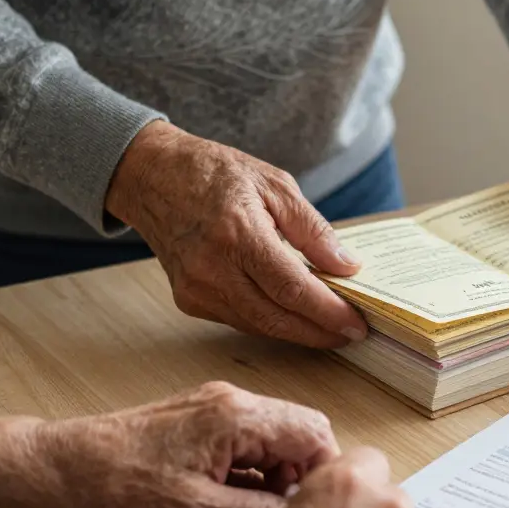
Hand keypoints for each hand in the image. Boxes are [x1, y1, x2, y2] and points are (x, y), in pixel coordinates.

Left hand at [0, 382, 340, 507]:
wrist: (69, 465)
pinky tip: (238, 494)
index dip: (323, 474)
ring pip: (280, 433)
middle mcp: (234, 401)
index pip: (315, 434)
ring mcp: (219, 405)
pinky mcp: (206, 416)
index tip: (312, 507)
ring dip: (282, 470)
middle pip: (303, 428)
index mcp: (237, 417)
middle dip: (305, 471)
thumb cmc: (122, 485)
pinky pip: (254, 436)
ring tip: (258, 506)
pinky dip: (259, 465)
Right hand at [106, 121, 367, 347]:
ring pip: (258, 326)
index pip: (292, 288)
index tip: (357, 324)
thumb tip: (348, 267)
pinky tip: (294, 317)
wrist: (151, 176)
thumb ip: (313, 230)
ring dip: (298, 332)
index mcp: (238, 233)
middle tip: (352, 334)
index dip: (328, 312)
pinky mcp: (188, 300)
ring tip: (331, 328)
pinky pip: (239, 321)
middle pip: (276, 317)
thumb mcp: (276, 185)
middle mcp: (212, 268)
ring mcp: (196, 288)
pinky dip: (270, 322)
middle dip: (319, 332)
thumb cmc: (215, 173)